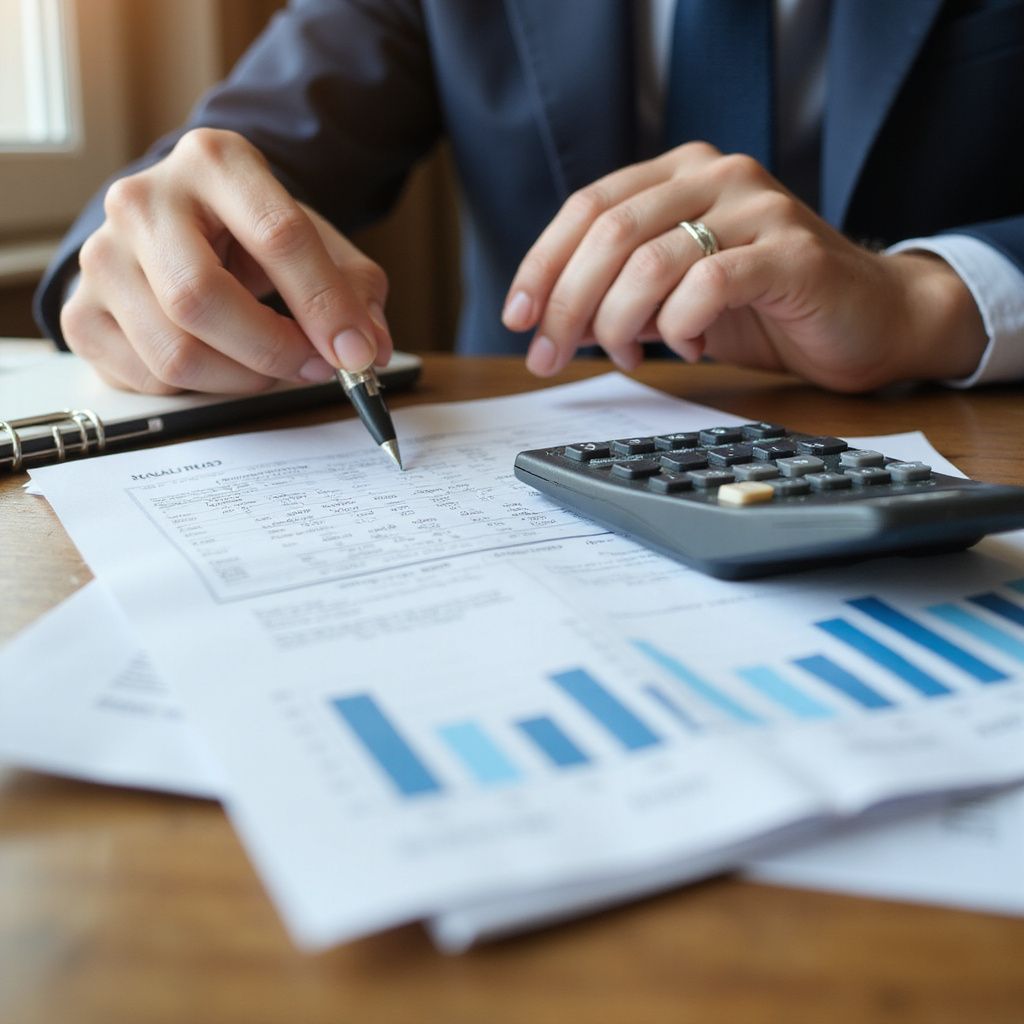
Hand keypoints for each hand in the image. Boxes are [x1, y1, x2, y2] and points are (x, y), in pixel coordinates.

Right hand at [62, 128, 392, 393]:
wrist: (188, 227)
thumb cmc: (257, 237)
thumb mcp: (319, 247)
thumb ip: (355, 292)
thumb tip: (369, 349)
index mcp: (215, 161)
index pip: (277, 236)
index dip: (324, 306)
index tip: (355, 352)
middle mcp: (143, 198)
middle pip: (201, 300)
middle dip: (272, 351)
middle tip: (314, 368)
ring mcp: (102, 255)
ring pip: (173, 351)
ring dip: (242, 379)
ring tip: (273, 367)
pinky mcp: (81, 310)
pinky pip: (146, 377)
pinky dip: (200, 389)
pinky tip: (222, 364)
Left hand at [503, 143, 986, 391]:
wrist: (868, 319)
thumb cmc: (767, 308)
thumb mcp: (674, 297)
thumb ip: (620, 295)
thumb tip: (549, 323)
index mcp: (681, 174)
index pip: (588, 206)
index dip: (542, 263)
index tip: (517, 317)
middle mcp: (718, 176)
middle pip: (609, 231)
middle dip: (566, 303)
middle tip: (548, 356)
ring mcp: (758, 208)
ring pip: (650, 258)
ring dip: (618, 321)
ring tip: (626, 355)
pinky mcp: (791, 253)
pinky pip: (708, 284)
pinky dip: (680, 326)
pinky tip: (687, 348)